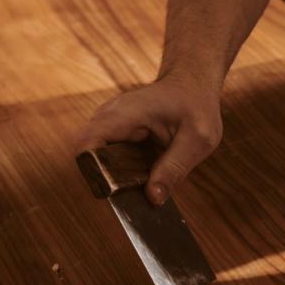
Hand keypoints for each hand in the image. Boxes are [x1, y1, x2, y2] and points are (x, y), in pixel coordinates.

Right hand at [78, 74, 222, 205]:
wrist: (192, 85)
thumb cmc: (196, 106)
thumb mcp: (197, 139)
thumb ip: (175, 168)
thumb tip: (152, 198)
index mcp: (124, 114)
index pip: (86, 145)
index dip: (95, 172)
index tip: (119, 190)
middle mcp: (108, 118)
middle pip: (90, 159)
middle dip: (112, 181)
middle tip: (142, 191)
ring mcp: (109, 126)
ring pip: (100, 162)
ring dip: (120, 178)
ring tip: (149, 180)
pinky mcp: (115, 136)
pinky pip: (111, 160)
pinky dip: (126, 172)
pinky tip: (148, 173)